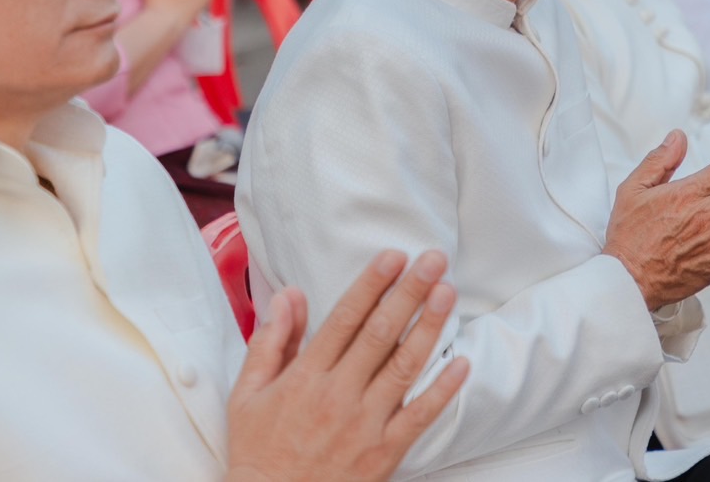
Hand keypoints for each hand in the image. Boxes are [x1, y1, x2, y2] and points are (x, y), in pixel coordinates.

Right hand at [226, 250, 469, 481]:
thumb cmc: (259, 450)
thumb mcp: (248, 394)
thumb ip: (271, 341)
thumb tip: (290, 295)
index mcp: (305, 376)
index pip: (345, 318)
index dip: (372, 284)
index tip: (393, 256)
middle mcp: (337, 395)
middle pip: (380, 333)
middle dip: (409, 292)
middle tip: (434, 260)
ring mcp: (364, 424)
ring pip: (403, 367)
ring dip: (428, 327)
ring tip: (447, 293)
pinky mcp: (384, 453)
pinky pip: (418, 417)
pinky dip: (442, 390)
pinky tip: (461, 362)